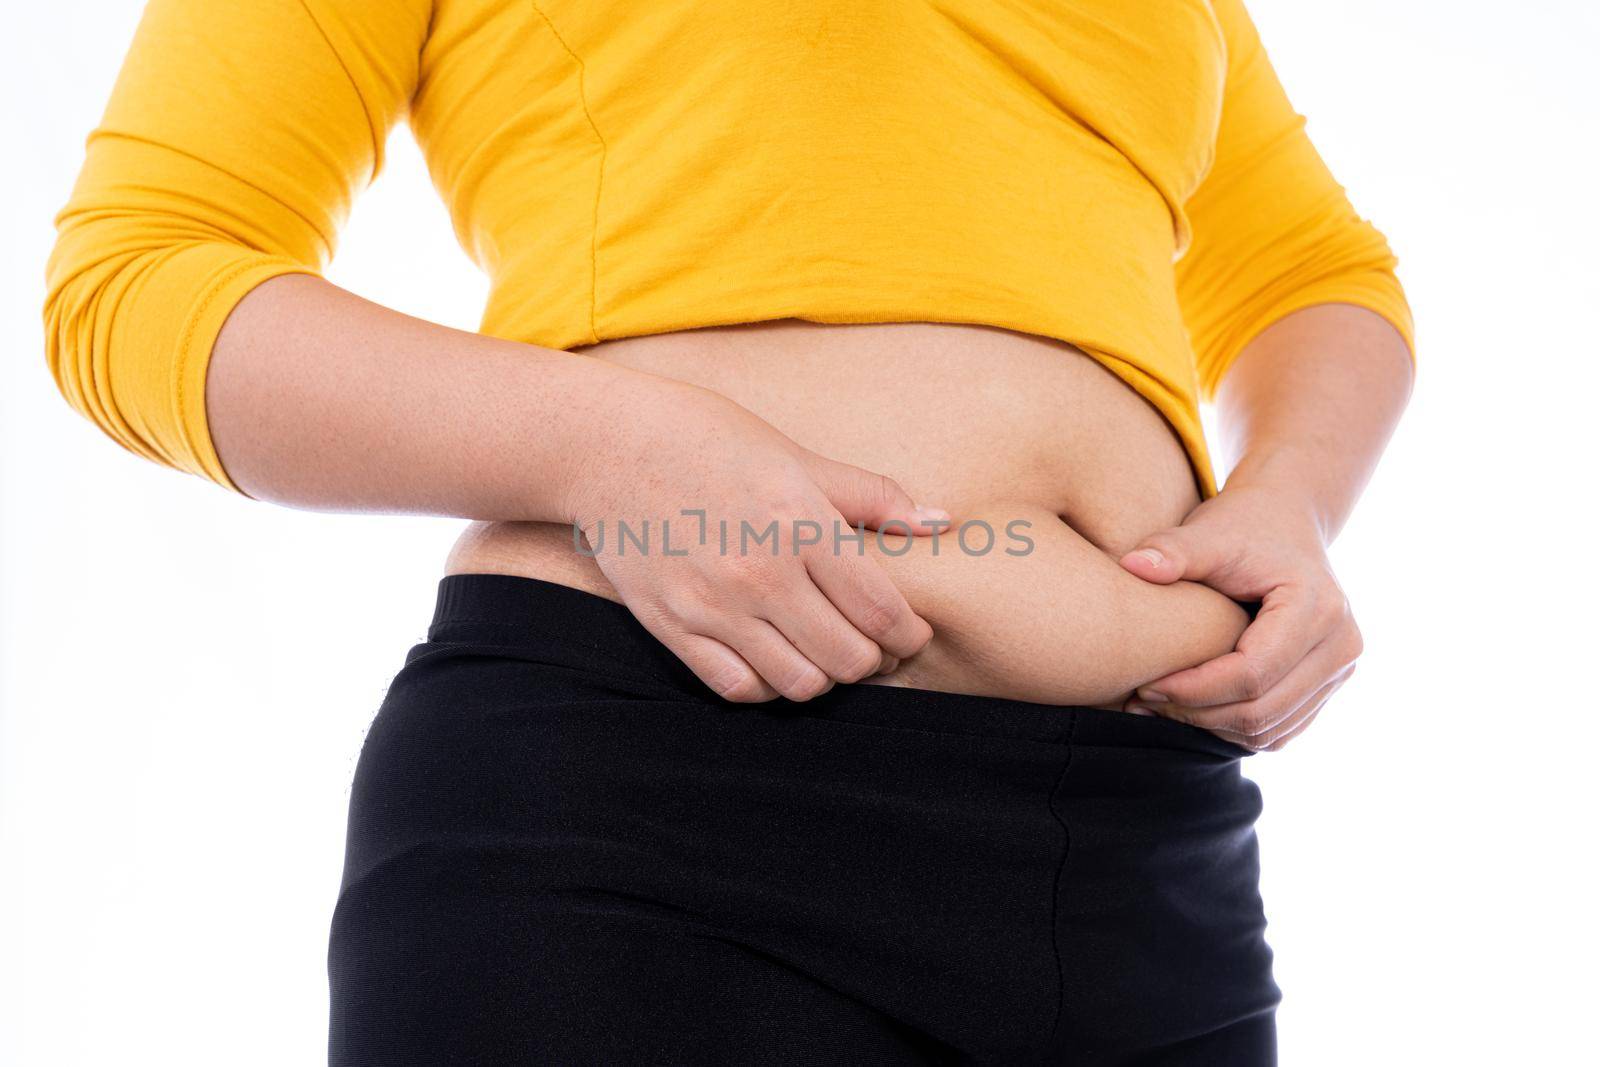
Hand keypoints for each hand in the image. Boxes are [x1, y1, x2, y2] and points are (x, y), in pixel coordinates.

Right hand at [566, 370, 946, 703]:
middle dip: (874, 660)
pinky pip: (739, 687)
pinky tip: (773, 656)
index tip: (910, 632)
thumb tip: (940, 523)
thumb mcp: (797, 457)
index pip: (882, 612)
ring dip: (822, 676)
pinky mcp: (673, 626)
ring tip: (821, 650)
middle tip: (871, 644)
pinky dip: (767, 684)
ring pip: (799, 684)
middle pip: (848, 658)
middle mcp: (761, 573)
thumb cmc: (711, 440)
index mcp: (802, 525)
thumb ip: (872, 496)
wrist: (607, 446)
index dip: (909, 635)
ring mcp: (714, 605)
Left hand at [1116, 484, 1361, 750]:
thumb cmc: (1242, 527)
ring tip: (1161, 706)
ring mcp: (1340, 671)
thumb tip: (1131, 565)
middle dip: (1197, 714)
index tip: (1146, 684)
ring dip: (1211, 728)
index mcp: (1318, 608)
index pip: (1251, 674)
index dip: (1194, 688)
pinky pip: (1278, 731)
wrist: (1285, 523)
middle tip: (1144, 701)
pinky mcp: (1326, 687)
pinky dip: (1231, 729)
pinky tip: (1191, 709)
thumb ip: (1172, 549)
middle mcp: (1342, 645)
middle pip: (1262, 711)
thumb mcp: (1208, 532)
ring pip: (1270, 731)